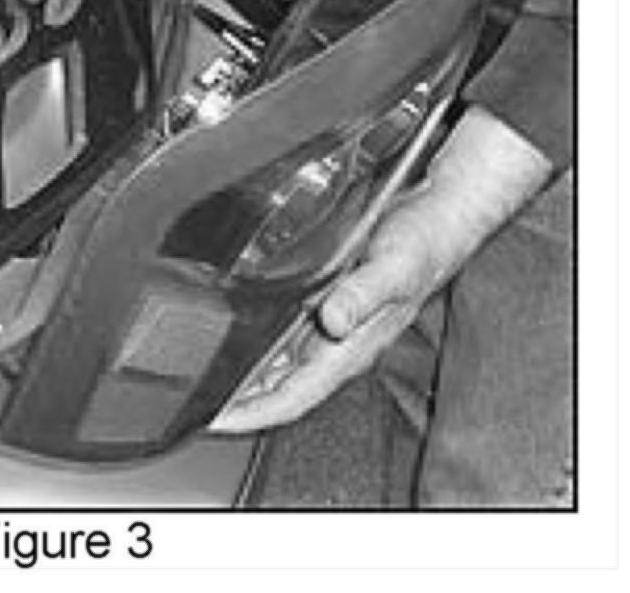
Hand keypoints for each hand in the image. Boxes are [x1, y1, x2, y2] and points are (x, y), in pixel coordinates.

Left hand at [210, 106, 553, 432]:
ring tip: (199, 377)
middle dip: (236, 400)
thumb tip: (334, 319)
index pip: (293, 396)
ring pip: (275, 362)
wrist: (438, 210)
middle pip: (276, 385)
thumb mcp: (396, 264)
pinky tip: (228, 334)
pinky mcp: (323, 299)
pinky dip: (252, 340)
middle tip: (190, 401)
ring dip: (240, 373)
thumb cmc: (425, 239)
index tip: (215, 419)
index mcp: (352, 345)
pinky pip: (281, 332)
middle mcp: (337, 341)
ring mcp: (329, 323)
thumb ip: (365, 293)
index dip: (252, 412)